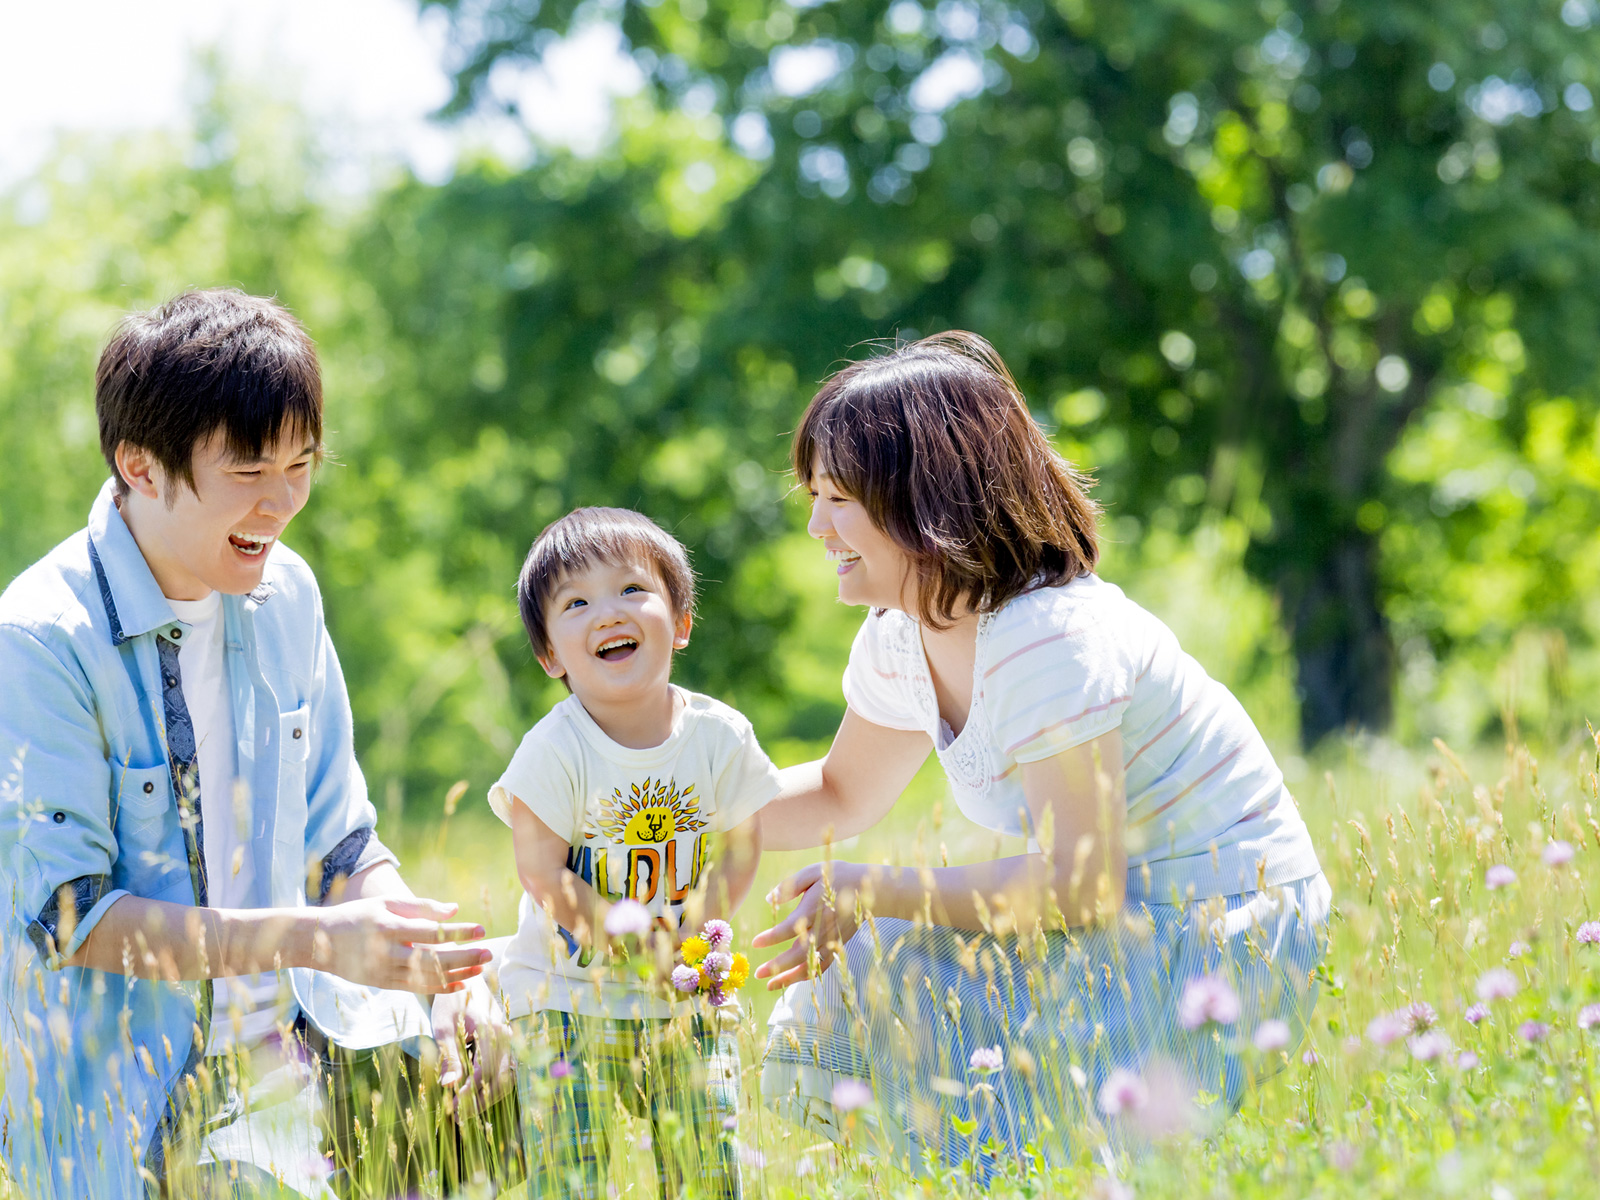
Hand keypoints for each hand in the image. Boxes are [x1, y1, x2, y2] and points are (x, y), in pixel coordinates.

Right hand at [309, 896, 488, 992]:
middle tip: (489, 952)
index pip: (431, 932)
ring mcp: (385, 972)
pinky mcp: (384, 984)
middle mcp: (387, 953)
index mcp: (389, 928)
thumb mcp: (386, 903)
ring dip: (458, 974)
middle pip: (434, 959)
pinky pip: (417, 989)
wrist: (319, 942)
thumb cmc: (357, 916)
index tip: (481, 929)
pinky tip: (462, 984)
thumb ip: (421, 906)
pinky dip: (441, 988)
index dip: (458, 932)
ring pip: (428, 978)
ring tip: (482, 969)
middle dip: (464, 957)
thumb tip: (455, 909)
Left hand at [432, 976, 513, 1114]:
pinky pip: (503, 1073)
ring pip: (506, 1079)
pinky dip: (490, 1089)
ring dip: (488, 1098)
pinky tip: (473, 1099)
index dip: (470, 1091)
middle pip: (501, 1078)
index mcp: (492, 1030)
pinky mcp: (505, 1047)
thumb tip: (448, 1086)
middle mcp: (506, 1037)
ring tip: (464, 1113)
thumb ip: (449, 1057)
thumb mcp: (444, 1028)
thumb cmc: (450, 1004)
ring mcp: (509, 1042)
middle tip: (458, 1117)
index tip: (452, 1108)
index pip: (485, 1069)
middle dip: (481, 1101)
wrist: (463, 985)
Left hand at [751, 861, 866, 990]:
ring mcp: (831, 941)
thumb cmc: (838, 876)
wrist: (872, 890)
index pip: (789, 928)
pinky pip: (822, 966)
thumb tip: (768, 899)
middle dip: (777, 966)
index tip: (755, 942)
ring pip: (810, 965)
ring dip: (789, 978)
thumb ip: (790, 886)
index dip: (771, 938)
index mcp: (813, 909)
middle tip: (758, 973)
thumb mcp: (813, 872)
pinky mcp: (838, 946)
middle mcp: (823, 929)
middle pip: (798, 954)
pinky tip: (791, 980)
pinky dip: (807, 976)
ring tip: (770, 986)